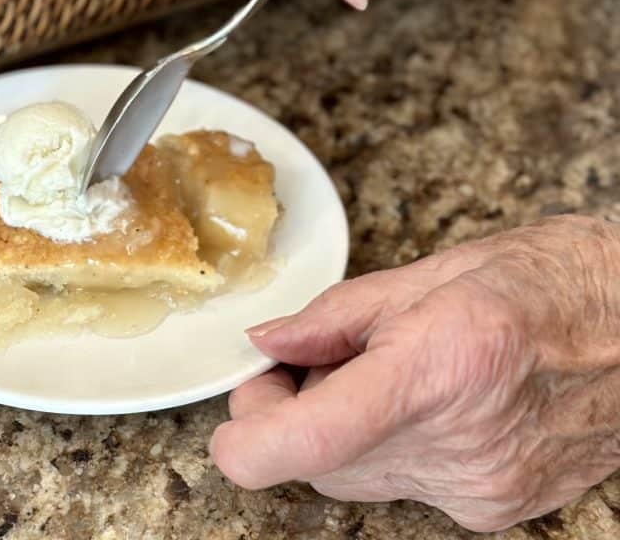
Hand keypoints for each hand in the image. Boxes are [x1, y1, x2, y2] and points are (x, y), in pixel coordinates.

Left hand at [210, 216, 619, 531]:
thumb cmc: (547, 282)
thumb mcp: (428, 273)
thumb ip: (333, 318)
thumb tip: (267, 345)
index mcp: (436, 368)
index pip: (310, 440)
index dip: (247, 439)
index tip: (236, 411)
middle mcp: (459, 445)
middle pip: (318, 462)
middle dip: (285, 416)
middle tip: (297, 362)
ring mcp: (481, 489)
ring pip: (355, 479)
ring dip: (334, 431)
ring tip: (365, 368)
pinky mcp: (496, 509)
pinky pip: (404, 485)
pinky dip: (386, 446)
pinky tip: (414, 399)